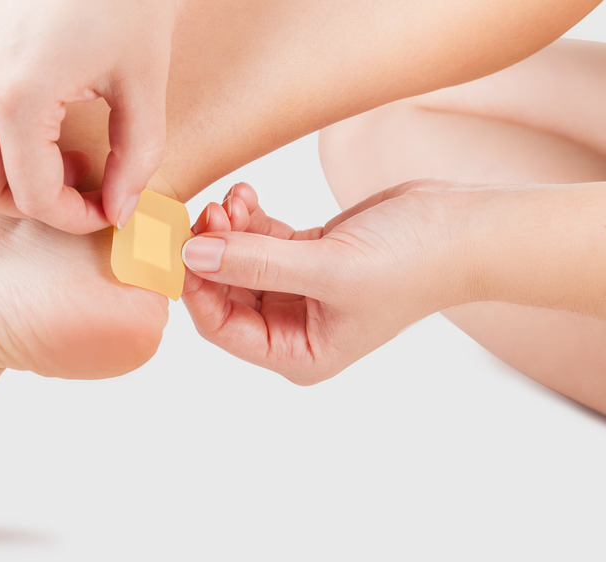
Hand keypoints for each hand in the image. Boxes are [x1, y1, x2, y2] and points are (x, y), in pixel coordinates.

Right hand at [0, 0, 179, 232]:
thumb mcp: (143, 84)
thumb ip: (135, 160)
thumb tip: (118, 212)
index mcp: (15, 95)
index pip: (30, 196)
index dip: (74, 218)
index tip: (106, 211)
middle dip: (29, 203)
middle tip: (78, 186)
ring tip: (50, 156)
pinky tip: (29, 125)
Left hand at [181, 181, 472, 383]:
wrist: (464, 227)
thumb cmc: (412, 262)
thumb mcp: (328, 268)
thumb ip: (255, 263)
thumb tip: (192, 256)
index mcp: (298, 353)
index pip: (222, 328)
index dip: (197, 288)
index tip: (182, 247)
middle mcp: (293, 328)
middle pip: (224, 292)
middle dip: (212, 252)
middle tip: (208, 212)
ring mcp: (299, 291)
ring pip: (237, 262)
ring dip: (227, 230)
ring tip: (232, 200)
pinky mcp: (306, 255)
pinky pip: (258, 240)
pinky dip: (247, 219)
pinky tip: (245, 195)